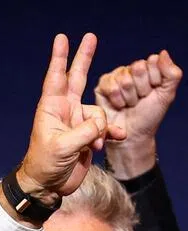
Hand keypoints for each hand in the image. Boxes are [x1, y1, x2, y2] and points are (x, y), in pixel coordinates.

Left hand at [17, 34, 125, 208]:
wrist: (48, 185)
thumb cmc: (45, 164)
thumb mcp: (62, 148)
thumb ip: (84, 132)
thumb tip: (101, 125)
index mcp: (51, 109)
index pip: (56, 78)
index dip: (59, 58)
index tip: (61, 39)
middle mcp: (65, 111)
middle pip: (77, 78)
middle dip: (84, 58)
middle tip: (90, 36)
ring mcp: (77, 121)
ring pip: (99, 113)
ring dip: (101, 128)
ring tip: (92, 146)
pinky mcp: (88, 134)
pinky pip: (106, 127)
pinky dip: (111, 132)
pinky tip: (115, 139)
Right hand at [96, 50, 181, 178]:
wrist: (131, 134)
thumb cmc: (149, 115)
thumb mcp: (167, 94)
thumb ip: (171, 73)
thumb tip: (162, 53)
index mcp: (150, 68)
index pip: (153, 61)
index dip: (154, 80)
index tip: (153, 92)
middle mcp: (132, 69)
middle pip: (138, 68)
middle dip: (141, 89)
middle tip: (140, 100)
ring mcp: (116, 76)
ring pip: (124, 79)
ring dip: (129, 97)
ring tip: (129, 104)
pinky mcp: (102, 86)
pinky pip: (110, 85)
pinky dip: (116, 99)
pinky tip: (118, 105)